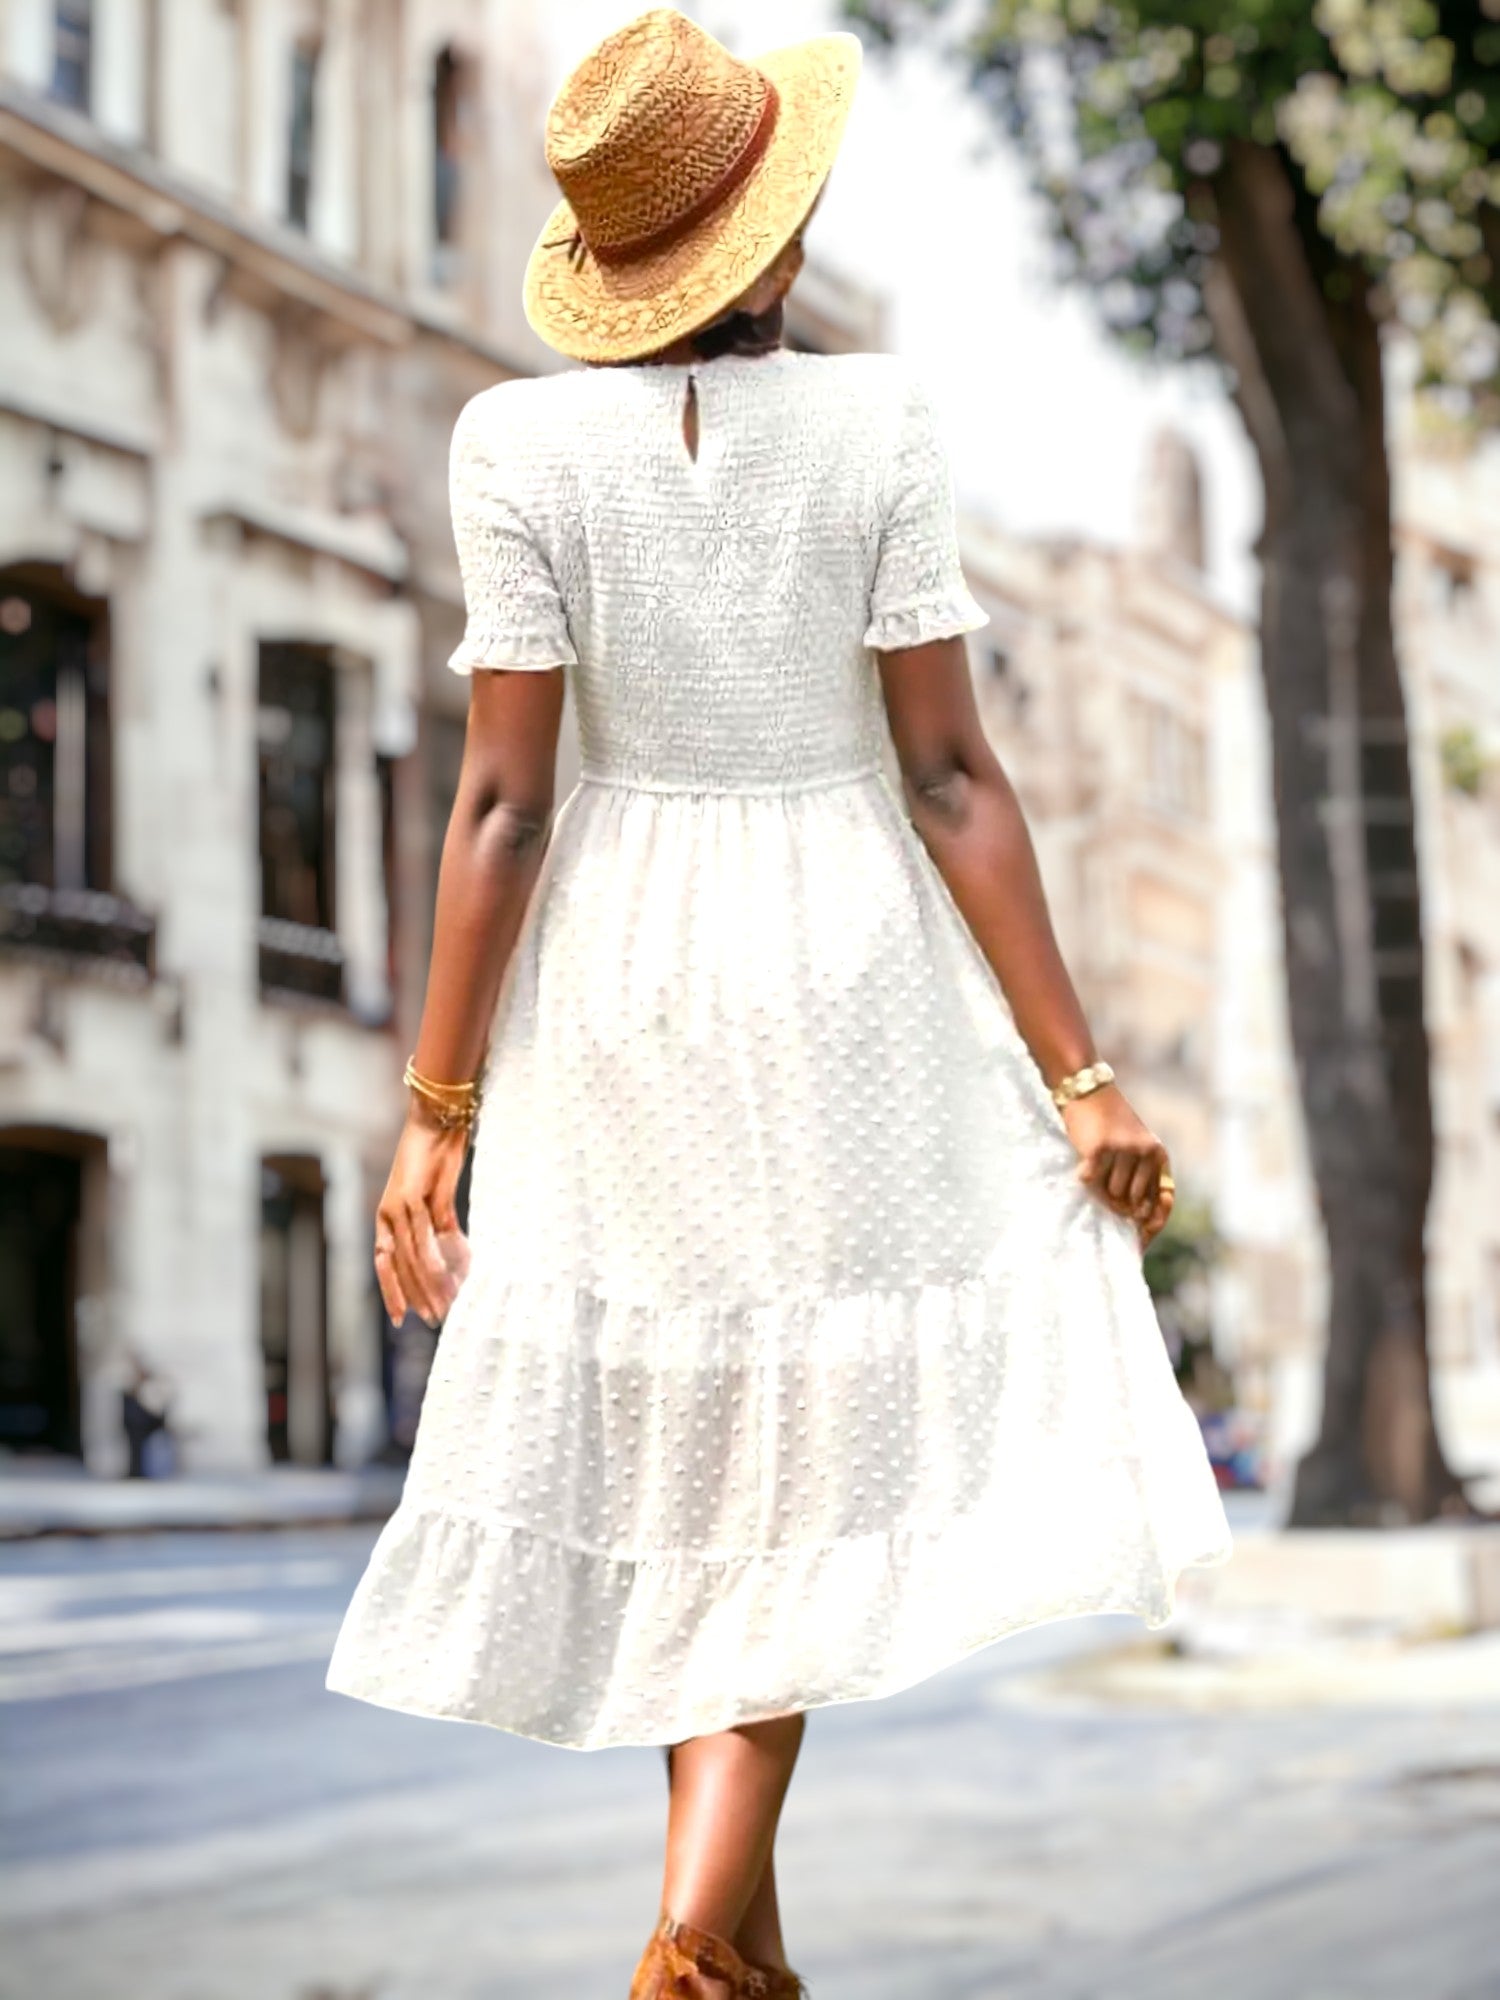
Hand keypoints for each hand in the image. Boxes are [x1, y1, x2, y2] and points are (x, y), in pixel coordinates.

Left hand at [374, 1106, 471, 1327]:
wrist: (435, 1118)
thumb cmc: (435, 1156)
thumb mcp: (435, 1197)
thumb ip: (439, 1226)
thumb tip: (452, 1257)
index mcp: (386, 1216)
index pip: (384, 1263)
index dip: (392, 1291)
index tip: (402, 1319)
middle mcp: (388, 1214)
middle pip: (401, 1265)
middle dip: (417, 1295)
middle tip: (434, 1319)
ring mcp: (402, 1204)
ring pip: (416, 1254)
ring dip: (433, 1282)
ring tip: (447, 1304)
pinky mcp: (420, 1193)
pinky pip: (435, 1232)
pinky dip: (448, 1253)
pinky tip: (460, 1271)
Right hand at [1061, 1085, 1173, 1251]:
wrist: (1088, 1089)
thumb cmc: (1108, 1121)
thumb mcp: (1135, 1143)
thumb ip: (1140, 1173)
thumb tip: (1138, 1214)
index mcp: (1158, 1153)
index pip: (1158, 1197)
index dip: (1145, 1213)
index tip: (1133, 1219)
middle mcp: (1144, 1152)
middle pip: (1132, 1199)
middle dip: (1117, 1202)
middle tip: (1103, 1190)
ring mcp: (1123, 1150)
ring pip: (1111, 1192)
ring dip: (1099, 1188)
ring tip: (1094, 1170)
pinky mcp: (1099, 1149)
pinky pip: (1090, 1180)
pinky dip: (1084, 1176)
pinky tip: (1083, 1163)